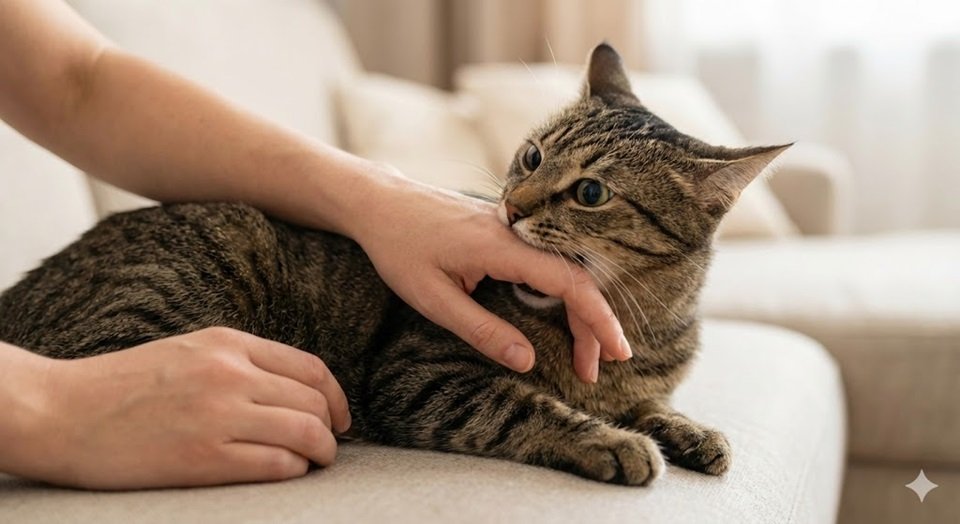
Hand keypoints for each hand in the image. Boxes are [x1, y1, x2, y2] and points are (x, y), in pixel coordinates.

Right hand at [5, 327, 348, 488]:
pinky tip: (286, 471)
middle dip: (331, 427)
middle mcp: (229, 374)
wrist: (62, 412)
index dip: (336, 397)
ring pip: (305, 432)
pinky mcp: (203, 457)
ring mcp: (218, 415)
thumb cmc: (124, 385)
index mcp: (228, 344)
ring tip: (315, 461)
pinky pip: (276, 464)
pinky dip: (293, 470)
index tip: (339, 417)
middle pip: (314, 401)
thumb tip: (295, 390)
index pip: (311, 369)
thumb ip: (240, 362)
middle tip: (328, 445)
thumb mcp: (189, 351)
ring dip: (321, 451)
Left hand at [349, 167, 630, 383]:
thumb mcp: (432, 299)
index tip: (615, 353)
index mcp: (501, 247)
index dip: (597, 320)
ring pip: (565, 271)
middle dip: (594, 325)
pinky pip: (549, 263)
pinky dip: (564, 294)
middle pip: (575, 279)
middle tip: (597, 371)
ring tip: (585, 355)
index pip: (568, 283)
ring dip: (579, 312)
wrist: (380, 203)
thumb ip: (481, 330)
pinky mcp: (507, 233)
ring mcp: (514, 230)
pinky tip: (565, 319)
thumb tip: (527, 360)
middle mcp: (517, 233)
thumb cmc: (399, 247)